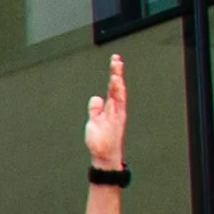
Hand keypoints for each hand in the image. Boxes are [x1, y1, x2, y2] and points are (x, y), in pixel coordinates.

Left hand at [86, 52, 126, 168]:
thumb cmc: (100, 140)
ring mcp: (117, 113)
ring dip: (117, 79)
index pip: (112, 87)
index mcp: (110, 108)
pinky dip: (118, 91)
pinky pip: (119, 102)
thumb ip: (95, 109)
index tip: (114, 62)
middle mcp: (115, 108)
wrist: (103, 154)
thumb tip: (96, 98)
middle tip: (116, 59)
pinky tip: (116, 82)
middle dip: (117, 73)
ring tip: (116, 67)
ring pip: (119, 92)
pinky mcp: (117, 118)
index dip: (114, 74)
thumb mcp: (94, 121)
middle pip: (117, 87)